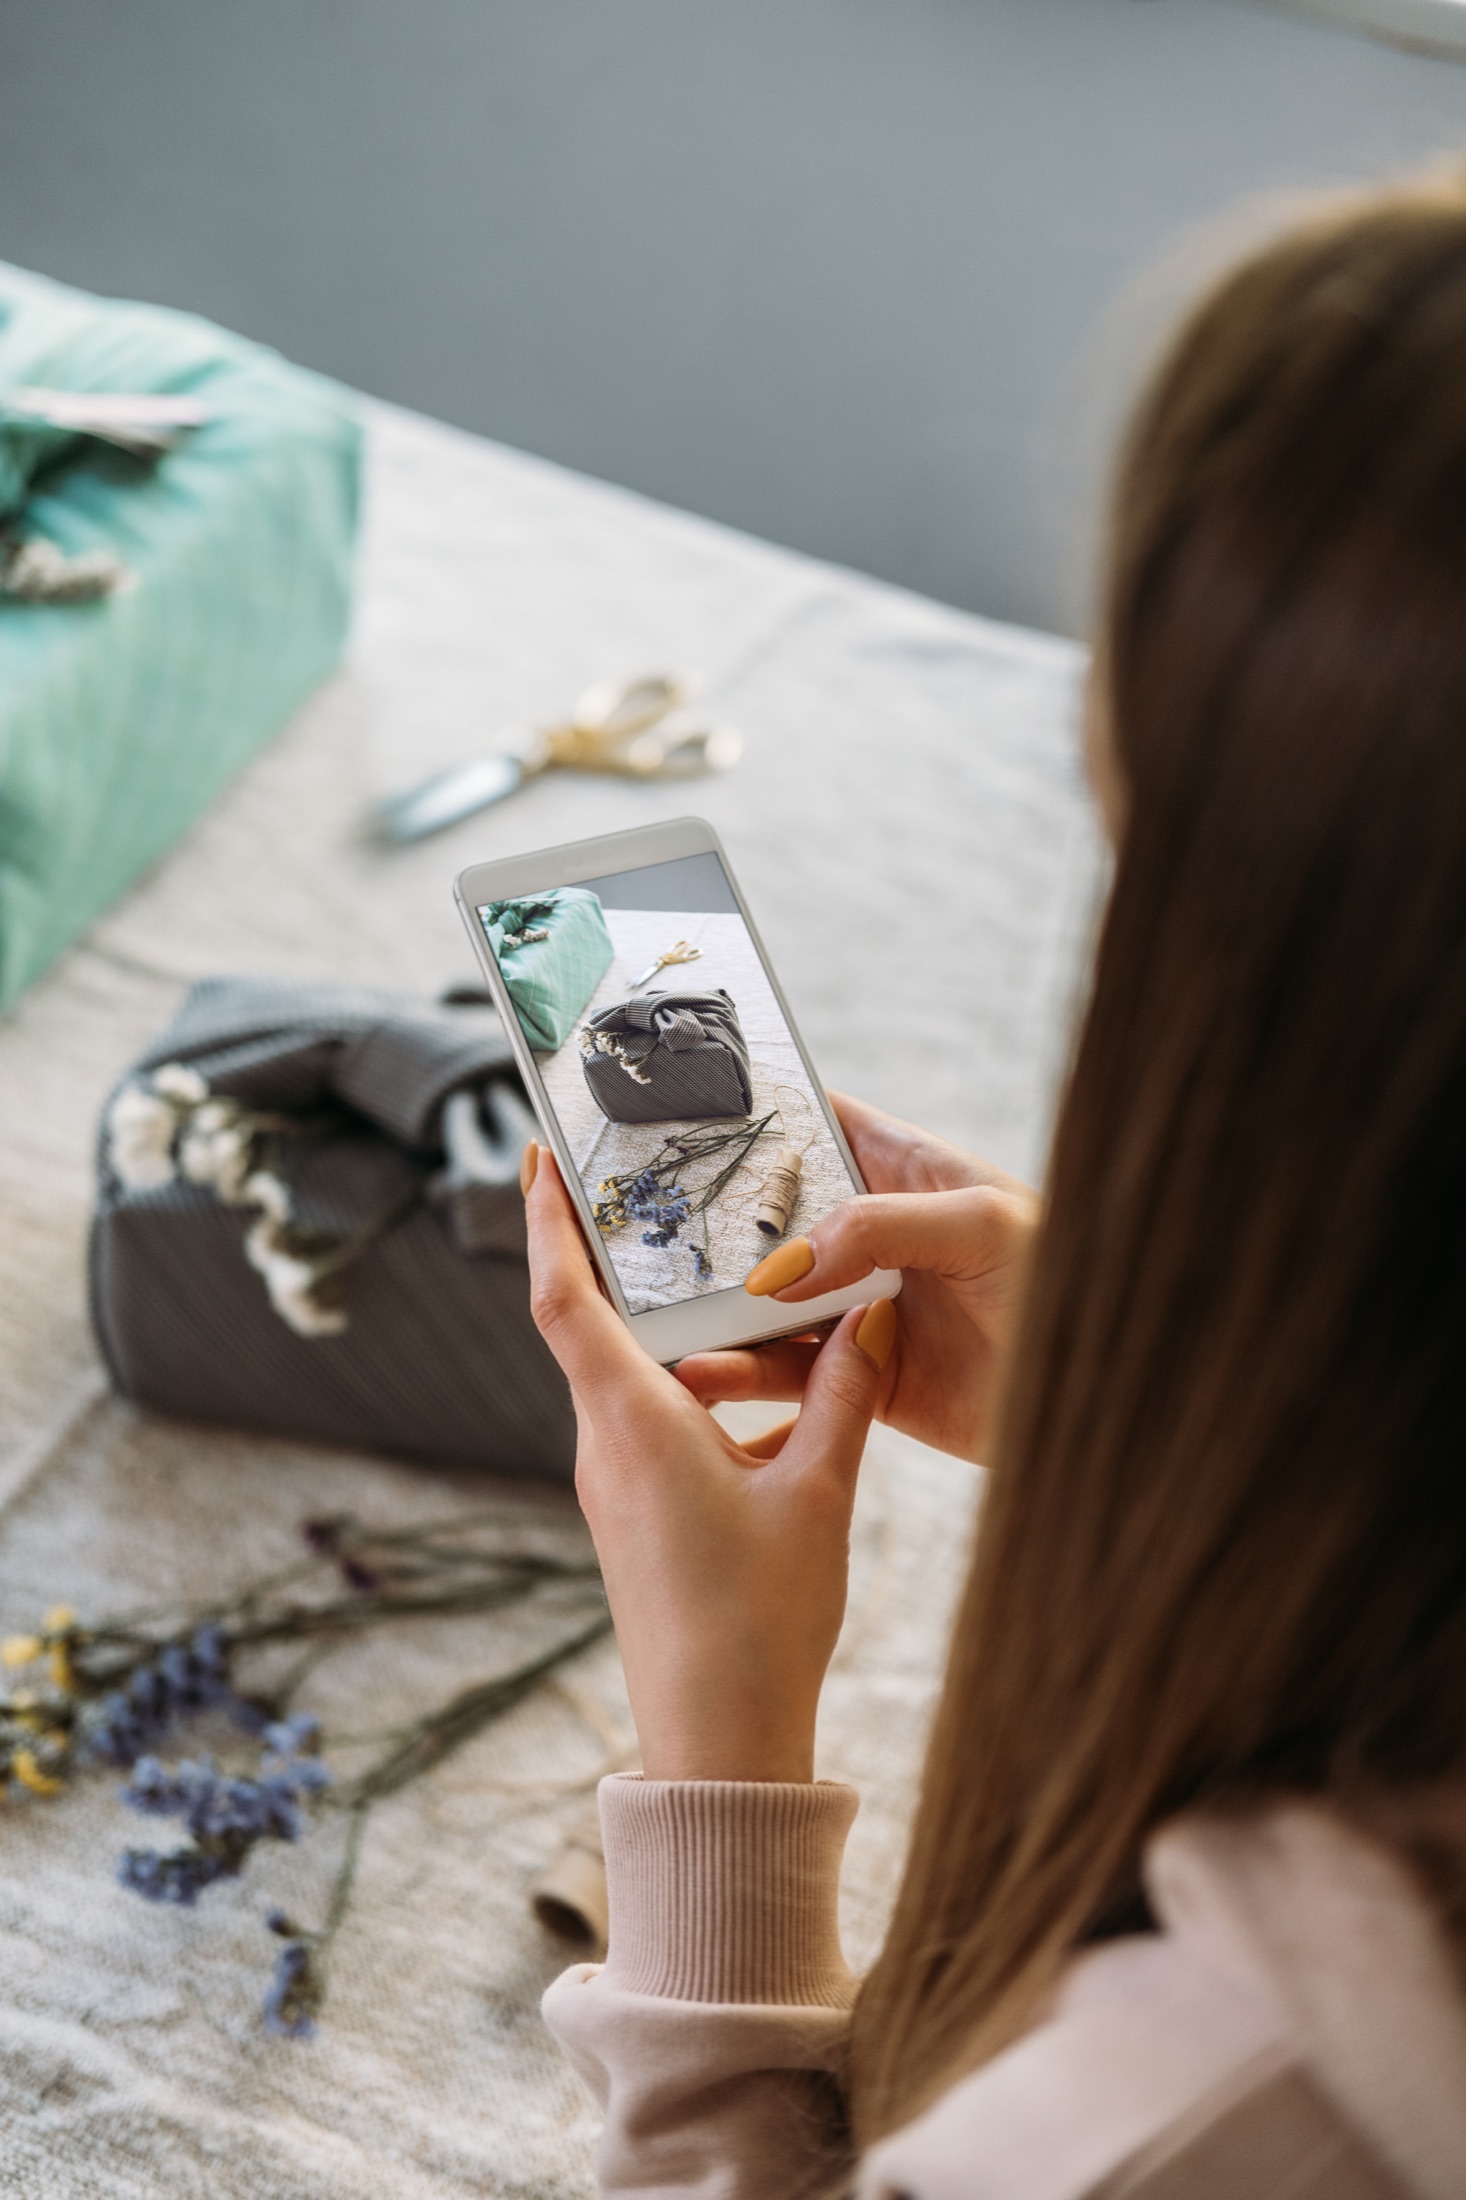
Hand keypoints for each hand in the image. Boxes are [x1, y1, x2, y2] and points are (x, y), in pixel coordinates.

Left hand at [524, 1145, 894, 1781]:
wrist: (717, 1743)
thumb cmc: (760, 1623)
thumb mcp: (819, 1493)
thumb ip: (845, 1395)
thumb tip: (872, 1316)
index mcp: (634, 1422)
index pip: (565, 1297)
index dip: (545, 1219)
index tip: (539, 1154)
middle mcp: (605, 1444)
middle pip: (589, 1323)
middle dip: (612, 1249)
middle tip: (644, 1180)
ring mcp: (613, 1483)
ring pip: (626, 1373)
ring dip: (662, 1320)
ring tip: (717, 1267)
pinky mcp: (633, 1514)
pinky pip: (649, 1420)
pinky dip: (689, 1381)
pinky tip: (760, 1381)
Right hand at [676, 1094, 1039, 1463]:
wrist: (1103, 1395)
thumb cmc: (1065, 1281)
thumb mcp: (981, 1225)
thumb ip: (879, 1228)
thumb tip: (781, 1265)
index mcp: (904, 1172)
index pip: (816, 1124)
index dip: (755, 1116)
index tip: (681, 1113)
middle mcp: (873, 1237)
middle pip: (772, 1218)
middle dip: (711, 1222)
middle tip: (639, 1225)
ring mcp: (862, 1308)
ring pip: (768, 1302)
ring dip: (714, 1309)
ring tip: (654, 1318)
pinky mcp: (861, 1380)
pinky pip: (787, 1374)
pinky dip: (742, 1376)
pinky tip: (702, 1375)